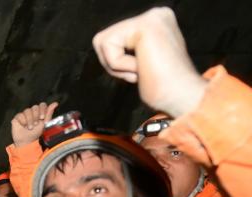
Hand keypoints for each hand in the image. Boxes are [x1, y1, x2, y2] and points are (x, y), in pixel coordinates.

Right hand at [11, 102, 58, 146]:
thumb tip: (55, 103)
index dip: (42, 110)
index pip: (42, 105)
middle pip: (35, 107)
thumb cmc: (36, 132)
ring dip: (30, 120)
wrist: (27, 141)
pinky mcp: (17, 117)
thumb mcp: (44, 123)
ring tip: (30, 127)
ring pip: (27, 111)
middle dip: (36, 116)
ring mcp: (24, 114)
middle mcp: (32, 111)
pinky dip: (23, 121)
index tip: (42, 118)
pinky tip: (23, 126)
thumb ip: (49, 113)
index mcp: (39, 112)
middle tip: (36, 124)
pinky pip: (20, 115)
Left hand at [92, 7, 206, 117]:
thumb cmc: (163, 87)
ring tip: (142, 68)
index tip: (142, 70)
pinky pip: (108, 46)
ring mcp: (153, 16)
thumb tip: (104, 44)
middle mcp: (156, 14)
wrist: (181, 97)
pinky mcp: (146, 24)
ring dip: (116, 65)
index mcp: (156, 22)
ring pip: (102, 41)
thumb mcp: (138, 61)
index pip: (111, 39)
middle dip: (113, 63)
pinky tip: (142, 67)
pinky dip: (119, 64)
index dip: (116, 63)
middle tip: (141, 71)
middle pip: (102, 39)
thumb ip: (126, 49)